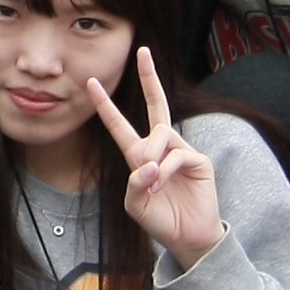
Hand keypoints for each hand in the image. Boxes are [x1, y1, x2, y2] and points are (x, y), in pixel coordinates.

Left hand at [87, 65, 225, 268]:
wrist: (188, 237)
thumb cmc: (160, 220)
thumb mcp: (135, 204)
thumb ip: (134, 184)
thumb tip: (149, 163)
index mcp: (139, 156)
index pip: (120, 126)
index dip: (106, 105)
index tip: (91, 82)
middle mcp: (160, 148)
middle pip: (156, 104)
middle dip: (149, 77)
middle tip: (143, 51)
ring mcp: (180, 151)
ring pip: (160, 134)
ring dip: (151, 157)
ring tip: (153, 181)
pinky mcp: (198, 159)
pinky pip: (176, 154)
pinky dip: (166, 169)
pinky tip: (164, 182)